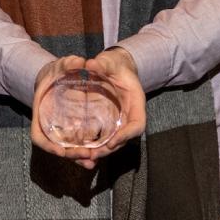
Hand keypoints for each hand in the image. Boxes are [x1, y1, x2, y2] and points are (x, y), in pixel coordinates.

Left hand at [30, 48, 145, 168]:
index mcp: (136, 102)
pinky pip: (104, 138)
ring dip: (101, 152)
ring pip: (113, 142)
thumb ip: (103, 64)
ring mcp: (119, 121)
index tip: (112, 142)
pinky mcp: (108, 123)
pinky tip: (81, 152)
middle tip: (93, 155)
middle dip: (109, 149)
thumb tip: (90, 64)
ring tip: (85, 157)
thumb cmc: (115, 64)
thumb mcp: (110, 62)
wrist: (115, 67)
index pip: (137, 124)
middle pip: (124, 139)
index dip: (127, 135)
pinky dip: (95, 146)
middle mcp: (129, 115)